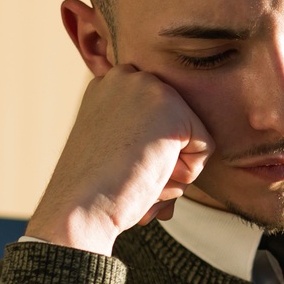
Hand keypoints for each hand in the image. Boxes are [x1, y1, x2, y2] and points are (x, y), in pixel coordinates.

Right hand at [25, 65, 211, 254]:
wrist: (79, 207)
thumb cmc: (94, 190)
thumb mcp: (111, 146)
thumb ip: (139, 130)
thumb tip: (173, 148)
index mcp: (106, 85)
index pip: (156, 116)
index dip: (147, 151)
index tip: (118, 166)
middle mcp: (126, 76)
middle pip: (175, 122)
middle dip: (162, 157)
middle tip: (127, 172)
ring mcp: (149, 88)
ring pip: (190, 135)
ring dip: (172, 168)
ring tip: (137, 175)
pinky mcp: (172, 109)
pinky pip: (204, 148)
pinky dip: (186, 174)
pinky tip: (152, 176)